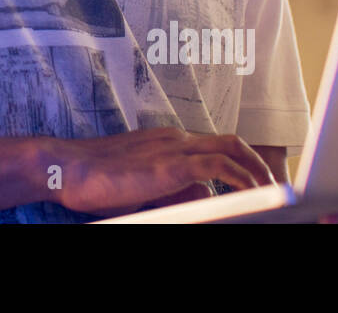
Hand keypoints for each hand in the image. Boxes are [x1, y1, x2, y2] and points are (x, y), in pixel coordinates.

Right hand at [52, 127, 274, 216]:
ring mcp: (172, 148)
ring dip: (256, 171)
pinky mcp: (170, 165)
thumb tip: (203, 198)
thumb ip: (172, 187)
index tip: (253, 178)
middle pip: (228, 141)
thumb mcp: (140, 184)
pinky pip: (219, 166)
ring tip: (270, 191)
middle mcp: (173, 138)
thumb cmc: (94, 179)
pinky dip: (242, 178)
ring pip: (230, 149)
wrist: (66, 168)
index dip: (238, 159)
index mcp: (165, 141)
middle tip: (271, 184)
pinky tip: (252, 193)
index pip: (211, 144)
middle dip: (255, 162)